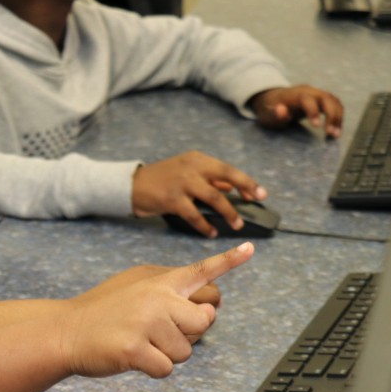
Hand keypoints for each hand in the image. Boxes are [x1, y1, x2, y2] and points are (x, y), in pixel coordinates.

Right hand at [60, 242, 254, 378]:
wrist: (65, 331)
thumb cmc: (102, 314)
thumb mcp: (134, 288)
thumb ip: (168, 293)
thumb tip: (206, 314)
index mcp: (159, 282)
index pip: (201, 271)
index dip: (228, 260)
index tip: (250, 248)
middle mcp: (156, 298)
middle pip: (204, 323)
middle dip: (187, 335)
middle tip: (157, 334)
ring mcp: (145, 322)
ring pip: (185, 351)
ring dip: (165, 355)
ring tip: (138, 343)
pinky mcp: (134, 348)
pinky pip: (166, 369)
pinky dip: (152, 370)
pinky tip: (132, 358)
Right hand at [132, 151, 266, 237]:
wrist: (131, 185)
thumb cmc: (160, 180)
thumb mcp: (185, 173)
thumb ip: (207, 180)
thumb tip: (231, 189)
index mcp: (197, 159)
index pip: (227, 169)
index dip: (246, 181)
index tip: (260, 193)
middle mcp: (192, 167)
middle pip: (226, 175)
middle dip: (245, 188)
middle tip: (256, 202)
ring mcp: (182, 183)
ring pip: (214, 197)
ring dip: (228, 212)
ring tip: (236, 224)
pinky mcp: (172, 199)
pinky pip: (194, 214)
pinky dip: (205, 225)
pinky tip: (211, 232)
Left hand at [249, 85, 343, 137]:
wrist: (273, 99)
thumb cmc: (270, 109)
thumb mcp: (267, 115)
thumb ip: (274, 114)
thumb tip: (281, 110)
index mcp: (295, 94)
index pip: (307, 99)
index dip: (313, 111)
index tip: (317, 127)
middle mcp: (309, 91)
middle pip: (326, 98)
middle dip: (331, 115)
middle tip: (331, 134)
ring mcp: (317, 94)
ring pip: (333, 101)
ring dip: (338, 117)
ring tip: (336, 135)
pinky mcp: (322, 100)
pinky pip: (335, 105)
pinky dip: (338, 116)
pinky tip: (336, 130)